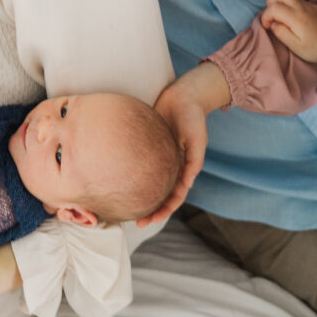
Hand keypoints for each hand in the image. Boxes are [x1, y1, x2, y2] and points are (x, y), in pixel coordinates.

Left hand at [138, 63, 229, 226]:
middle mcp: (171, 165)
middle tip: (135, 222)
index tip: (150, 221)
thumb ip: (193, 161)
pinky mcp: (148, 144)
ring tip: (126, 207)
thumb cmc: (193, 116)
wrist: (185, 94)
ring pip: (149, 182)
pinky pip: (139, 163)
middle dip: (150, 210)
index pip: (174, 196)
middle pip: (159, 193)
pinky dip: (133, 174)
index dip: (163, 211)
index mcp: (184, 168)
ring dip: (140, 196)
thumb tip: (186, 184)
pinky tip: (120, 180)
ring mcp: (159, 156)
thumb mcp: (197, 140)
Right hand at [260, 0, 316, 62]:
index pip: (274, 8)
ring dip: (280, 1)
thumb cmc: (314, 48)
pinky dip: (290, 4)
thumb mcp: (295, 45)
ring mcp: (310, 5)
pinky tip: (292, 16)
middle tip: (271, 15)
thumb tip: (272, 23)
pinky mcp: (315, 6)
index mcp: (296, 17)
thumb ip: (280, 32)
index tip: (267, 26)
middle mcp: (302, 7)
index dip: (266, 16)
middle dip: (271, 2)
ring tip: (280, 15)